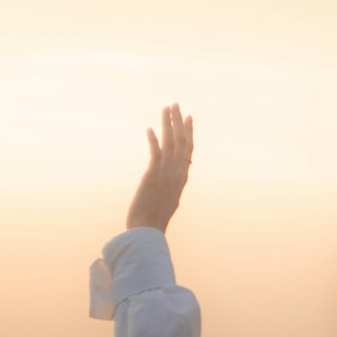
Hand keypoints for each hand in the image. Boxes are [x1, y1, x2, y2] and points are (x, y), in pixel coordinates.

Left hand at [125, 103, 193, 233]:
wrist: (147, 232)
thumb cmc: (154, 220)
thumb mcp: (168, 200)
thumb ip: (171, 187)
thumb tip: (170, 183)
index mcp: (182, 178)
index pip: (188, 149)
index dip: (188, 132)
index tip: (188, 117)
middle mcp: (177, 173)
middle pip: (181, 141)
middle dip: (179, 121)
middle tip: (176, 104)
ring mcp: (166, 174)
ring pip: (171, 143)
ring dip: (168, 124)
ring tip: (166, 108)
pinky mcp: (152, 176)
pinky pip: (155, 153)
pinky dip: (153, 140)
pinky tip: (150, 128)